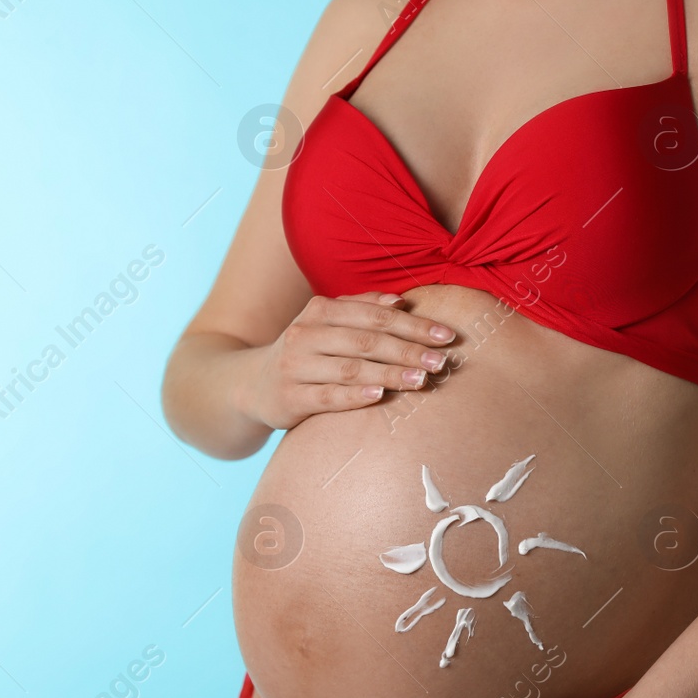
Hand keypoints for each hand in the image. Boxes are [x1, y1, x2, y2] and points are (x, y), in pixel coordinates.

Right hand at [242, 292, 455, 429]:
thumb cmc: (305, 352)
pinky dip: (354, 395)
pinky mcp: (289, 397)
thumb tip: (400, 300)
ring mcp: (296, 366)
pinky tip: (379, 396)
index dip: (413, 324)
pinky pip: (327, 396)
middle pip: (367, 340)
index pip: (375, 315)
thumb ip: (361, 308)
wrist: (251, 383)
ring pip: (350, 368)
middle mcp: (306, 333)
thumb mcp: (326, 323)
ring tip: (421, 380)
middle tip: (441, 362)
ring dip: (389, 374)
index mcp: (320, 310)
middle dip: (408, 350)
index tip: (446, 336)